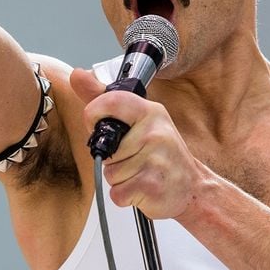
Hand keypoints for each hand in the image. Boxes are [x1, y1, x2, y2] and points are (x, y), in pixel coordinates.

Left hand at [71, 67, 205, 220]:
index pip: (110, 102)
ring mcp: (153, 159)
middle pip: (104, 148)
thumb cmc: (163, 154)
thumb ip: (105, 99)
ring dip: (120, 178)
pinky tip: (143, 187)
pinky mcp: (150, 186)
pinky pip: (117, 192)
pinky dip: (125, 195)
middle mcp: (154, 132)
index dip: (94, 115)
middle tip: (135, 157)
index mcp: (150, 112)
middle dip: (112, 158)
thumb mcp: (140, 120)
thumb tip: (77, 75)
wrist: (192, 187)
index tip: (101, 126)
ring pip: (109, 173)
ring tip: (142, 172)